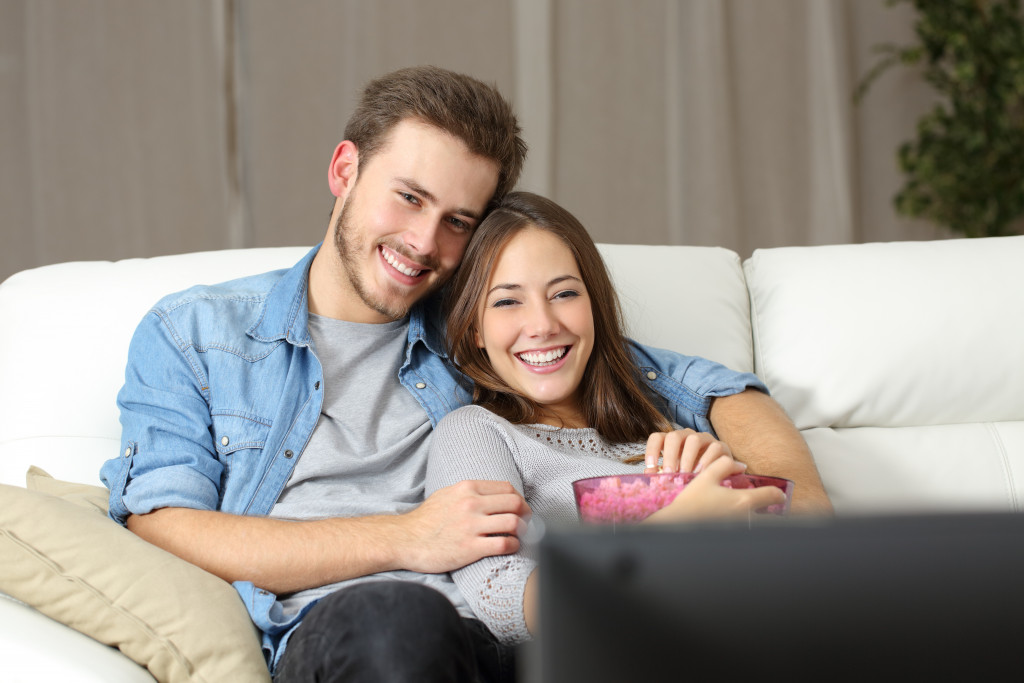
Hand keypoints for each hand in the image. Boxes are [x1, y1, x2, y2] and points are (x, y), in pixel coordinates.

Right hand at [397, 480, 530, 573]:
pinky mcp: (470, 548)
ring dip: (523, 530)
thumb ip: (470, 492)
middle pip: (515, 503)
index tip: (520, 508)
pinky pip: (504, 544)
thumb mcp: (447, 494)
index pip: (507, 488)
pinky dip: (514, 545)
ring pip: (513, 523)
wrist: (404, 540)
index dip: (519, 498)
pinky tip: (511, 547)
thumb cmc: (426, 520)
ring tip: (520, 535)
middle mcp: (471, 504)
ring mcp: (471, 526)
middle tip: (527, 522)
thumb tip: (494, 495)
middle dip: (526, 513)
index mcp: (467, 488)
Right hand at [643, 456, 786, 522]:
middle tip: (761, 503)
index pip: (774, 496)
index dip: (778, 492)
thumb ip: (725, 465)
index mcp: (744, 500)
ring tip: (744, 512)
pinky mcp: (733, 538)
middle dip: (768, 508)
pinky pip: (747, 530)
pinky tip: (732, 521)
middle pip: (770, 514)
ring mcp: (741, 530)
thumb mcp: (706, 477)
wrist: (676, 526)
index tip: (776, 493)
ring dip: (756, 517)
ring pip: (759, 523)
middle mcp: (747, 517)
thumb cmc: (691, 501)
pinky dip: (745, 525)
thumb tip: (741, 466)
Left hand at [644, 428, 732, 473]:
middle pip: (674, 436)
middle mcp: (687, 435)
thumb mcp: (675, 473)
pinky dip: (707, 461)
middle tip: (669, 474)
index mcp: (672, 441)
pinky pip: (714, 448)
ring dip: (688, 458)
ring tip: (685, 475)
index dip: (651, 451)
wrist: (719, 473)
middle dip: (670, 455)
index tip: (650, 468)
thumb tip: (648, 476)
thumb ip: (662, 474)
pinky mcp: (720, 446)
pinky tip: (701, 474)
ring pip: (694, 440)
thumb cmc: (691, 473)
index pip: (657, 438)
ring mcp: (704, 438)